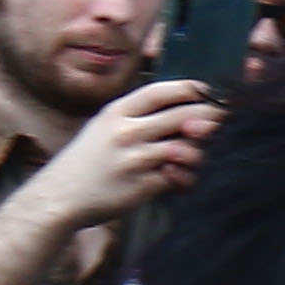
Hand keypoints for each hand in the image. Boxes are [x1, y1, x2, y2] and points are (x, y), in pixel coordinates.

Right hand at [23, 75, 218, 231]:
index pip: (161, 91)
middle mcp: (127, 132)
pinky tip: (183, 177)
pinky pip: (181, 177)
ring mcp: (136, 159)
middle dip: (211, 117)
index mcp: (116, 112)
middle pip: (183, 116)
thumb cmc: (88, 160)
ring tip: (198, 153)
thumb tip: (187, 108)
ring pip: (188, 148)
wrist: (59, 195)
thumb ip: (139, 116)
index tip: (209, 91)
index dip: (191, 89)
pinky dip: (188, 176)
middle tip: (225, 119)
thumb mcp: (105, 126)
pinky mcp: (143, 186)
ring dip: (201, 150)